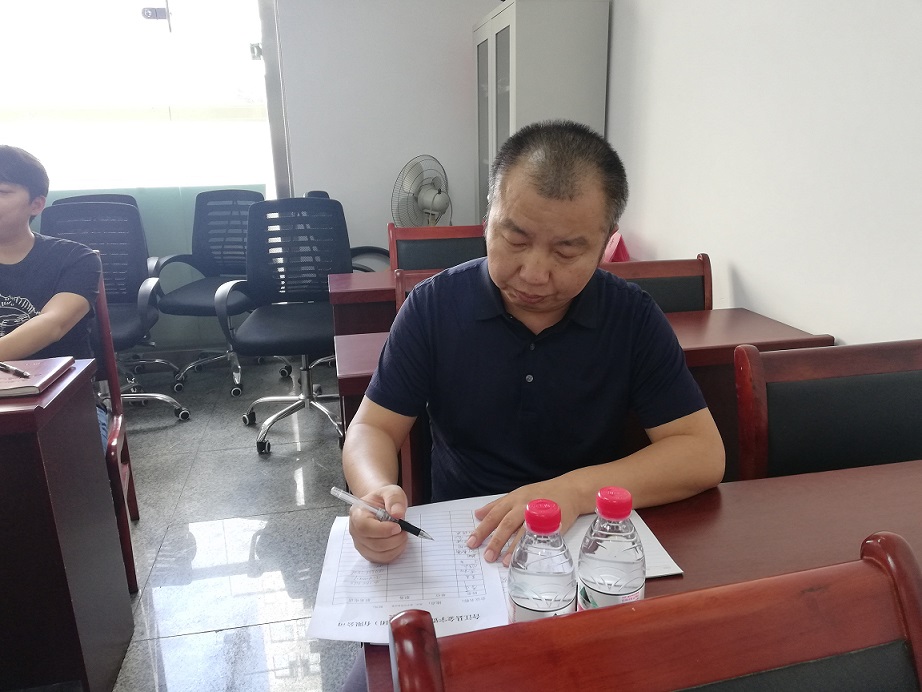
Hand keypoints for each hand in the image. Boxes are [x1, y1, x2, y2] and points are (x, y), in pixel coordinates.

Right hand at [346, 484, 408, 563]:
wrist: (380, 506)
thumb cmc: (384, 499)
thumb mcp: (391, 492)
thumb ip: (394, 499)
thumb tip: (398, 514)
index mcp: (357, 513)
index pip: (364, 527)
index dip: (383, 530)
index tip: (398, 526)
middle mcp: (355, 531)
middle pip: (374, 544)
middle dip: (394, 539)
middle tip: (405, 530)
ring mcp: (361, 544)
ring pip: (379, 554)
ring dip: (396, 546)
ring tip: (402, 535)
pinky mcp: (369, 553)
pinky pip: (383, 559)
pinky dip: (395, 552)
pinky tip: (398, 542)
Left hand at [467, 478, 582, 565]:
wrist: (569, 490)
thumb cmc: (540, 493)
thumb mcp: (517, 494)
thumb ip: (496, 505)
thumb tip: (477, 514)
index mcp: (513, 499)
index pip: (494, 515)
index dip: (482, 529)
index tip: (471, 542)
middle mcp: (524, 506)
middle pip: (507, 524)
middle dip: (496, 541)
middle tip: (487, 556)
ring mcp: (538, 514)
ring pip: (523, 531)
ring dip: (513, 547)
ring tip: (504, 562)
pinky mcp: (552, 523)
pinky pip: (541, 537)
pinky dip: (533, 547)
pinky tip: (527, 557)